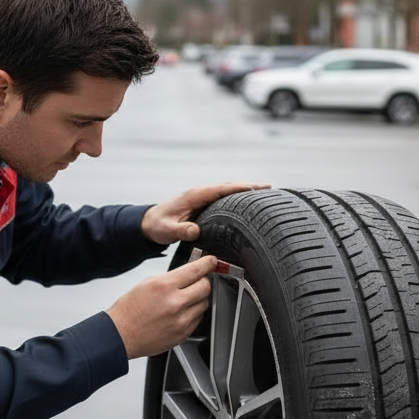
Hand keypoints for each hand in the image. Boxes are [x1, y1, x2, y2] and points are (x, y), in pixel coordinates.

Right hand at [106, 254, 218, 358]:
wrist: (121, 335)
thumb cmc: (129, 310)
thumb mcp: (147, 283)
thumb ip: (171, 277)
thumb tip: (189, 272)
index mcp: (164, 286)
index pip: (196, 270)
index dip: (207, 263)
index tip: (211, 261)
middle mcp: (175, 303)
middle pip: (205, 287)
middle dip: (203, 281)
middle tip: (197, 280)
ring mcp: (181, 320)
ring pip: (204, 303)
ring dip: (198, 298)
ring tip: (184, 299)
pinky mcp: (183, 334)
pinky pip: (198, 318)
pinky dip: (193, 313)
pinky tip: (180, 312)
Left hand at [141, 182, 270, 245]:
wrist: (148, 224)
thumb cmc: (157, 226)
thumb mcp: (167, 230)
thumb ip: (180, 231)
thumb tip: (195, 231)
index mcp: (195, 196)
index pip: (221, 189)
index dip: (240, 188)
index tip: (257, 188)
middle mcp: (200, 193)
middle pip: (229, 187)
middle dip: (249, 187)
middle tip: (270, 189)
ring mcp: (202, 198)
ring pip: (227, 192)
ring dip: (244, 191)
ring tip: (265, 194)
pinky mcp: (203, 204)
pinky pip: (223, 199)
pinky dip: (237, 198)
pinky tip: (248, 204)